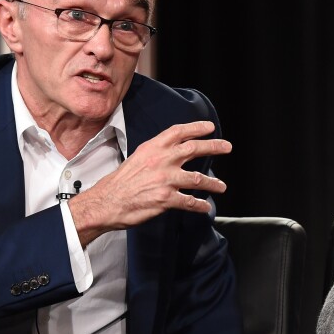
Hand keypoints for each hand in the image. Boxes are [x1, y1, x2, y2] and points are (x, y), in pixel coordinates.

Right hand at [69, 121, 230, 245]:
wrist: (107, 202)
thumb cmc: (120, 182)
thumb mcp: (137, 158)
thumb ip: (156, 154)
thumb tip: (172, 152)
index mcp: (152, 148)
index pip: (178, 132)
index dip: (196, 128)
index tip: (209, 127)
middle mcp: (161, 161)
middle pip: (193, 149)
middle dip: (214, 146)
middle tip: (227, 146)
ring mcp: (165, 180)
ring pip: (197, 178)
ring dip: (213, 182)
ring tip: (221, 186)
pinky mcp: (165, 199)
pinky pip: (190, 201)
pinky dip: (200, 205)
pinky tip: (205, 207)